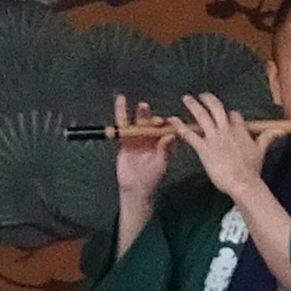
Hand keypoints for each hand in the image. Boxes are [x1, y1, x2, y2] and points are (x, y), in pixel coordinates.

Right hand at [106, 96, 171, 211]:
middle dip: (149, 116)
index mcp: (160, 143)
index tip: (168, 120)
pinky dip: (121, 114)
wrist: (135, 188)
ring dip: (138, 113)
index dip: (166, 123)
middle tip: (147, 108)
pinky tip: (120, 103)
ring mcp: (137, 138)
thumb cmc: (151, 177)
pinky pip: (122, 126)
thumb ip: (164, 149)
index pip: (164, 129)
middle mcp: (149, 138)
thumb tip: (170, 135)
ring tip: (140, 105)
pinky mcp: (124, 140)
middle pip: (149, 123)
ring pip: (137, 122)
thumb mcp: (161, 163)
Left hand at [170, 94, 267, 204]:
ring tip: (186, 98)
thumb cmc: (252, 169)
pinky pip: (190, 134)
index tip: (227, 115)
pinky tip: (173, 120)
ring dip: (193, 106)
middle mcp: (226, 131)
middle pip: (217, 109)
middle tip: (202, 95)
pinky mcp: (204, 148)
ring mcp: (214, 138)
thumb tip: (282, 130)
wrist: (242, 182)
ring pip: (202, 116)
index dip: (230, 115)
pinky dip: (180, 127)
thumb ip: (268, 137)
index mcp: (240, 131)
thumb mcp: (261, 151)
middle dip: (209, 100)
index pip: (234, 116)